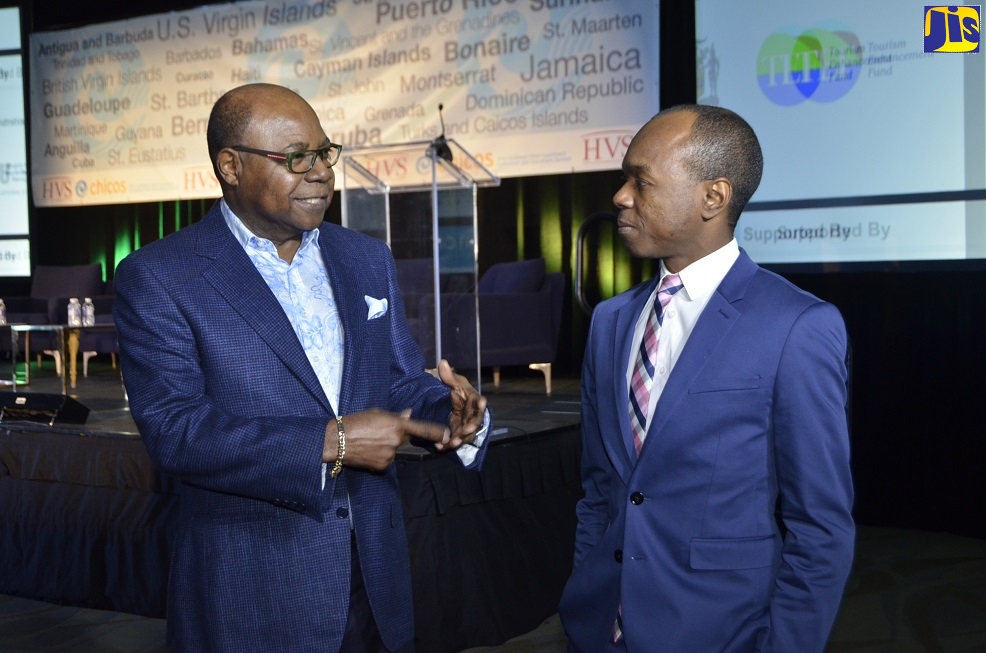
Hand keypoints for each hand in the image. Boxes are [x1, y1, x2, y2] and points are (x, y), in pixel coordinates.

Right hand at [323, 409, 448, 471]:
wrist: (337, 441)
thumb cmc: (356, 422)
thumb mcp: (377, 414)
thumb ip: (396, 417)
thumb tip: (409, 414)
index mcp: (397, 425)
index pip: (424, 429)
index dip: (437, 433)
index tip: (448, 435)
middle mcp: (397, 441)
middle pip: (404, 440)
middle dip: (395, 437)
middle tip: (377, 433)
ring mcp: (390, 455)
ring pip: (394, 452)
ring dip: (386, 448)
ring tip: (369, 442)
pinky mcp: (382, 467)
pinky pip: (386, 461)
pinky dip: (380, 457)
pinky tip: (368, 451)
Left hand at [436, 359, 487, 450]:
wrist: (459, 406)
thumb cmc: (462, 393)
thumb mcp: (455, 383)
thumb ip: (449, 376)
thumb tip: (442, 362)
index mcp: (475, 401)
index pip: (480, 402)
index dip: (481, 403)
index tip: (482, 402)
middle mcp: (474, 416)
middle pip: (475, 422)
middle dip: (471, 427)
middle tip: (466, 430)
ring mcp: (467, 427)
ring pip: (466, 436)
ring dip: (460, 439)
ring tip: (452, 442)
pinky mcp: (459, 435)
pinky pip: (455, 441)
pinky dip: (448, 445)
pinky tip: (439, 446)